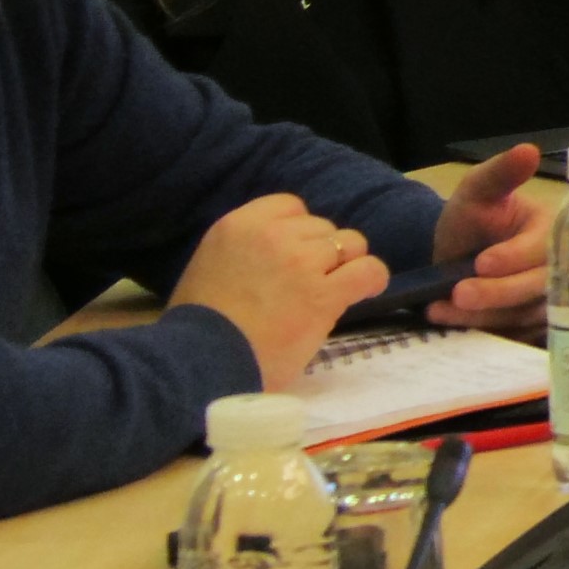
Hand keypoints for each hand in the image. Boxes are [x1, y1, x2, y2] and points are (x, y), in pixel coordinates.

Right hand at [175, 195, 390, 391]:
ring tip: (332, 289)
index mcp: (238, 225)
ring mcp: (301, 261)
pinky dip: (372, 279)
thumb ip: (243, 252)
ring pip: (349, 244)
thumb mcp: (209, 268)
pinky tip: (365, 291)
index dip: (300, 230)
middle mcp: (272, 234)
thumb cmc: (196, 327)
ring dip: (344, 265)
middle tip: (309, 282)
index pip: (290, 206)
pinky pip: (368, 270)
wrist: (199, 361)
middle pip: (322, 227)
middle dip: (321, 252)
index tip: (296, 253)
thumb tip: (271, 259)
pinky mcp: (324, 293)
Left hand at [429, 144, 558, 330]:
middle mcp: (565, 266)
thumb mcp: (479, 190)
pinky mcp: (532, 326)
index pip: (546, 247)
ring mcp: (551, 301)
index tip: (483, 262)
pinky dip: (481, 330)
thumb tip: (529, 149)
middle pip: (540, 286)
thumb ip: (501, 173)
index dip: (516, 257)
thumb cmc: (473, 218)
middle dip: (497, 292)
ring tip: (442, 308)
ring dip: (483, 315)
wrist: (458, 255)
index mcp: (559, 228)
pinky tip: (448, 321)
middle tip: (459, 292)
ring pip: (525, 314)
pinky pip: (515, 334)